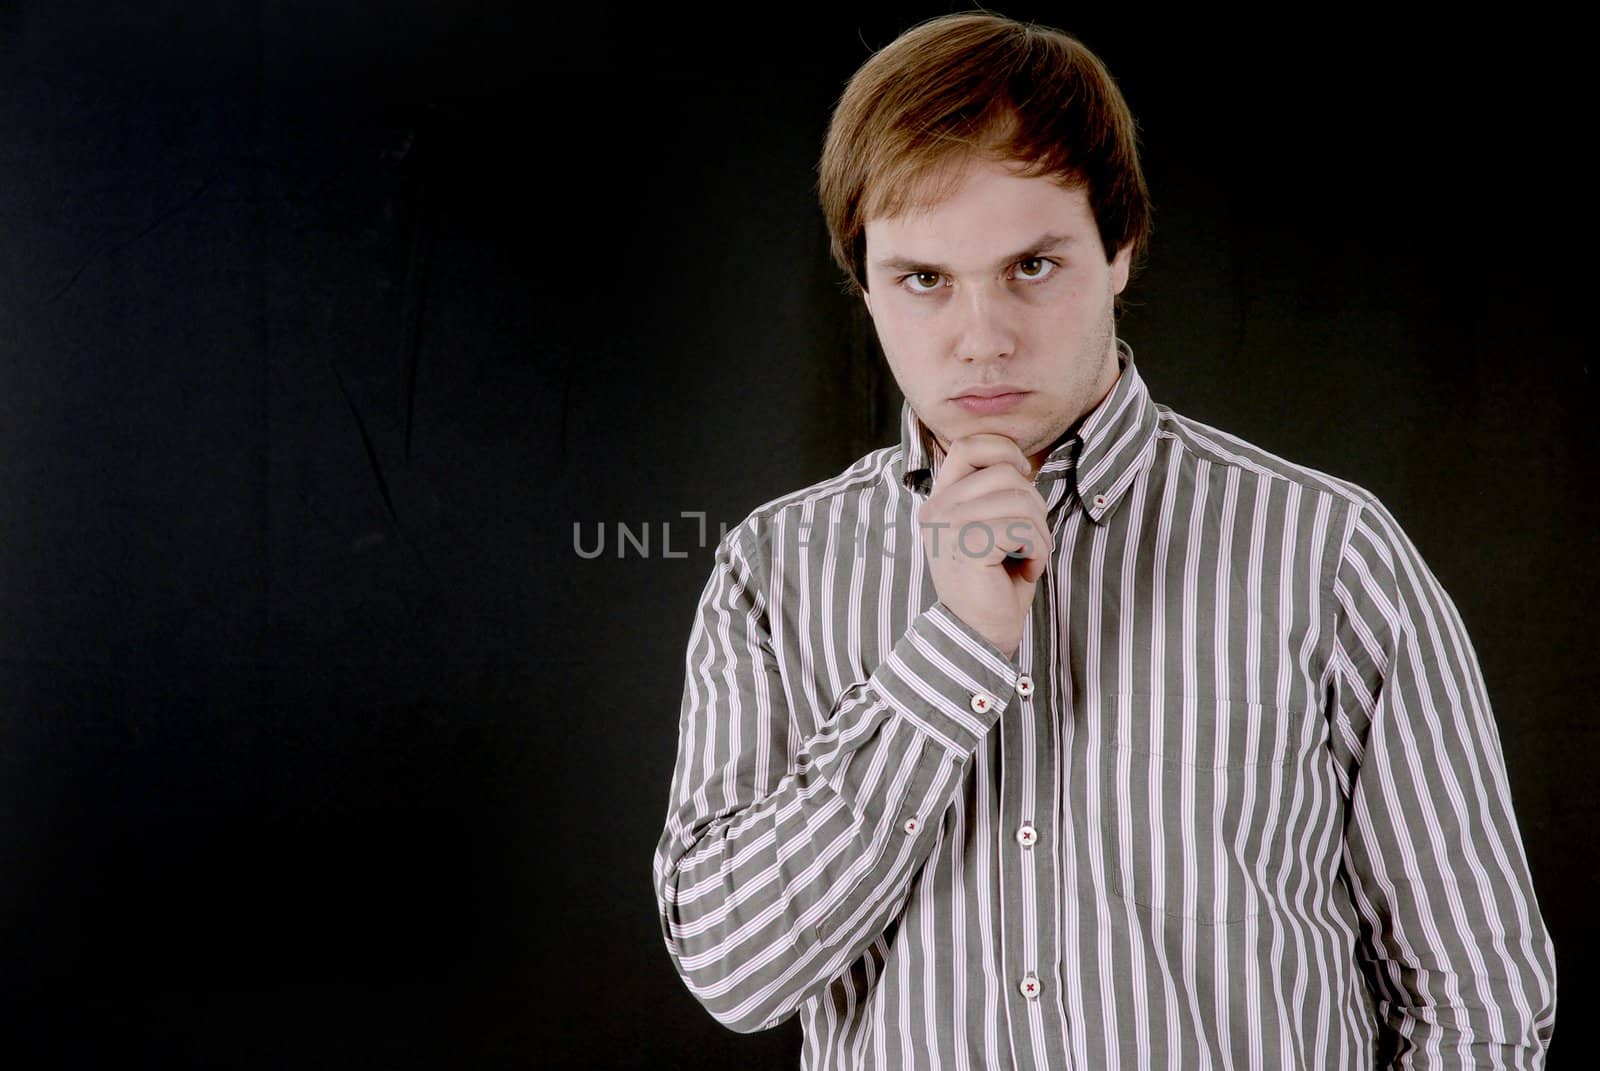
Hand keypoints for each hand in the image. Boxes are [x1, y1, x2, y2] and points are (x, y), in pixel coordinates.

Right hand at [916, 433, 1051, 659]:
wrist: (977, 637)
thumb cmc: (993, 585)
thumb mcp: (991, 528)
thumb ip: (997, 493)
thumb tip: (1025, 461)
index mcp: (940, 499)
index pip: (970, 444)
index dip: (1006, 453)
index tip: (1021, 482)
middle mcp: (938, 507)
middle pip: (1006, 471)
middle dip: (1033, 506)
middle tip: (1025, 542)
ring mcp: (948, 524)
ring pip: (1021, 500)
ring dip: (1038, 533)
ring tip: (1023, 560)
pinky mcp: (968, 543)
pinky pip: (1023, 528)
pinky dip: (1037, 552)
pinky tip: (1023, 572)